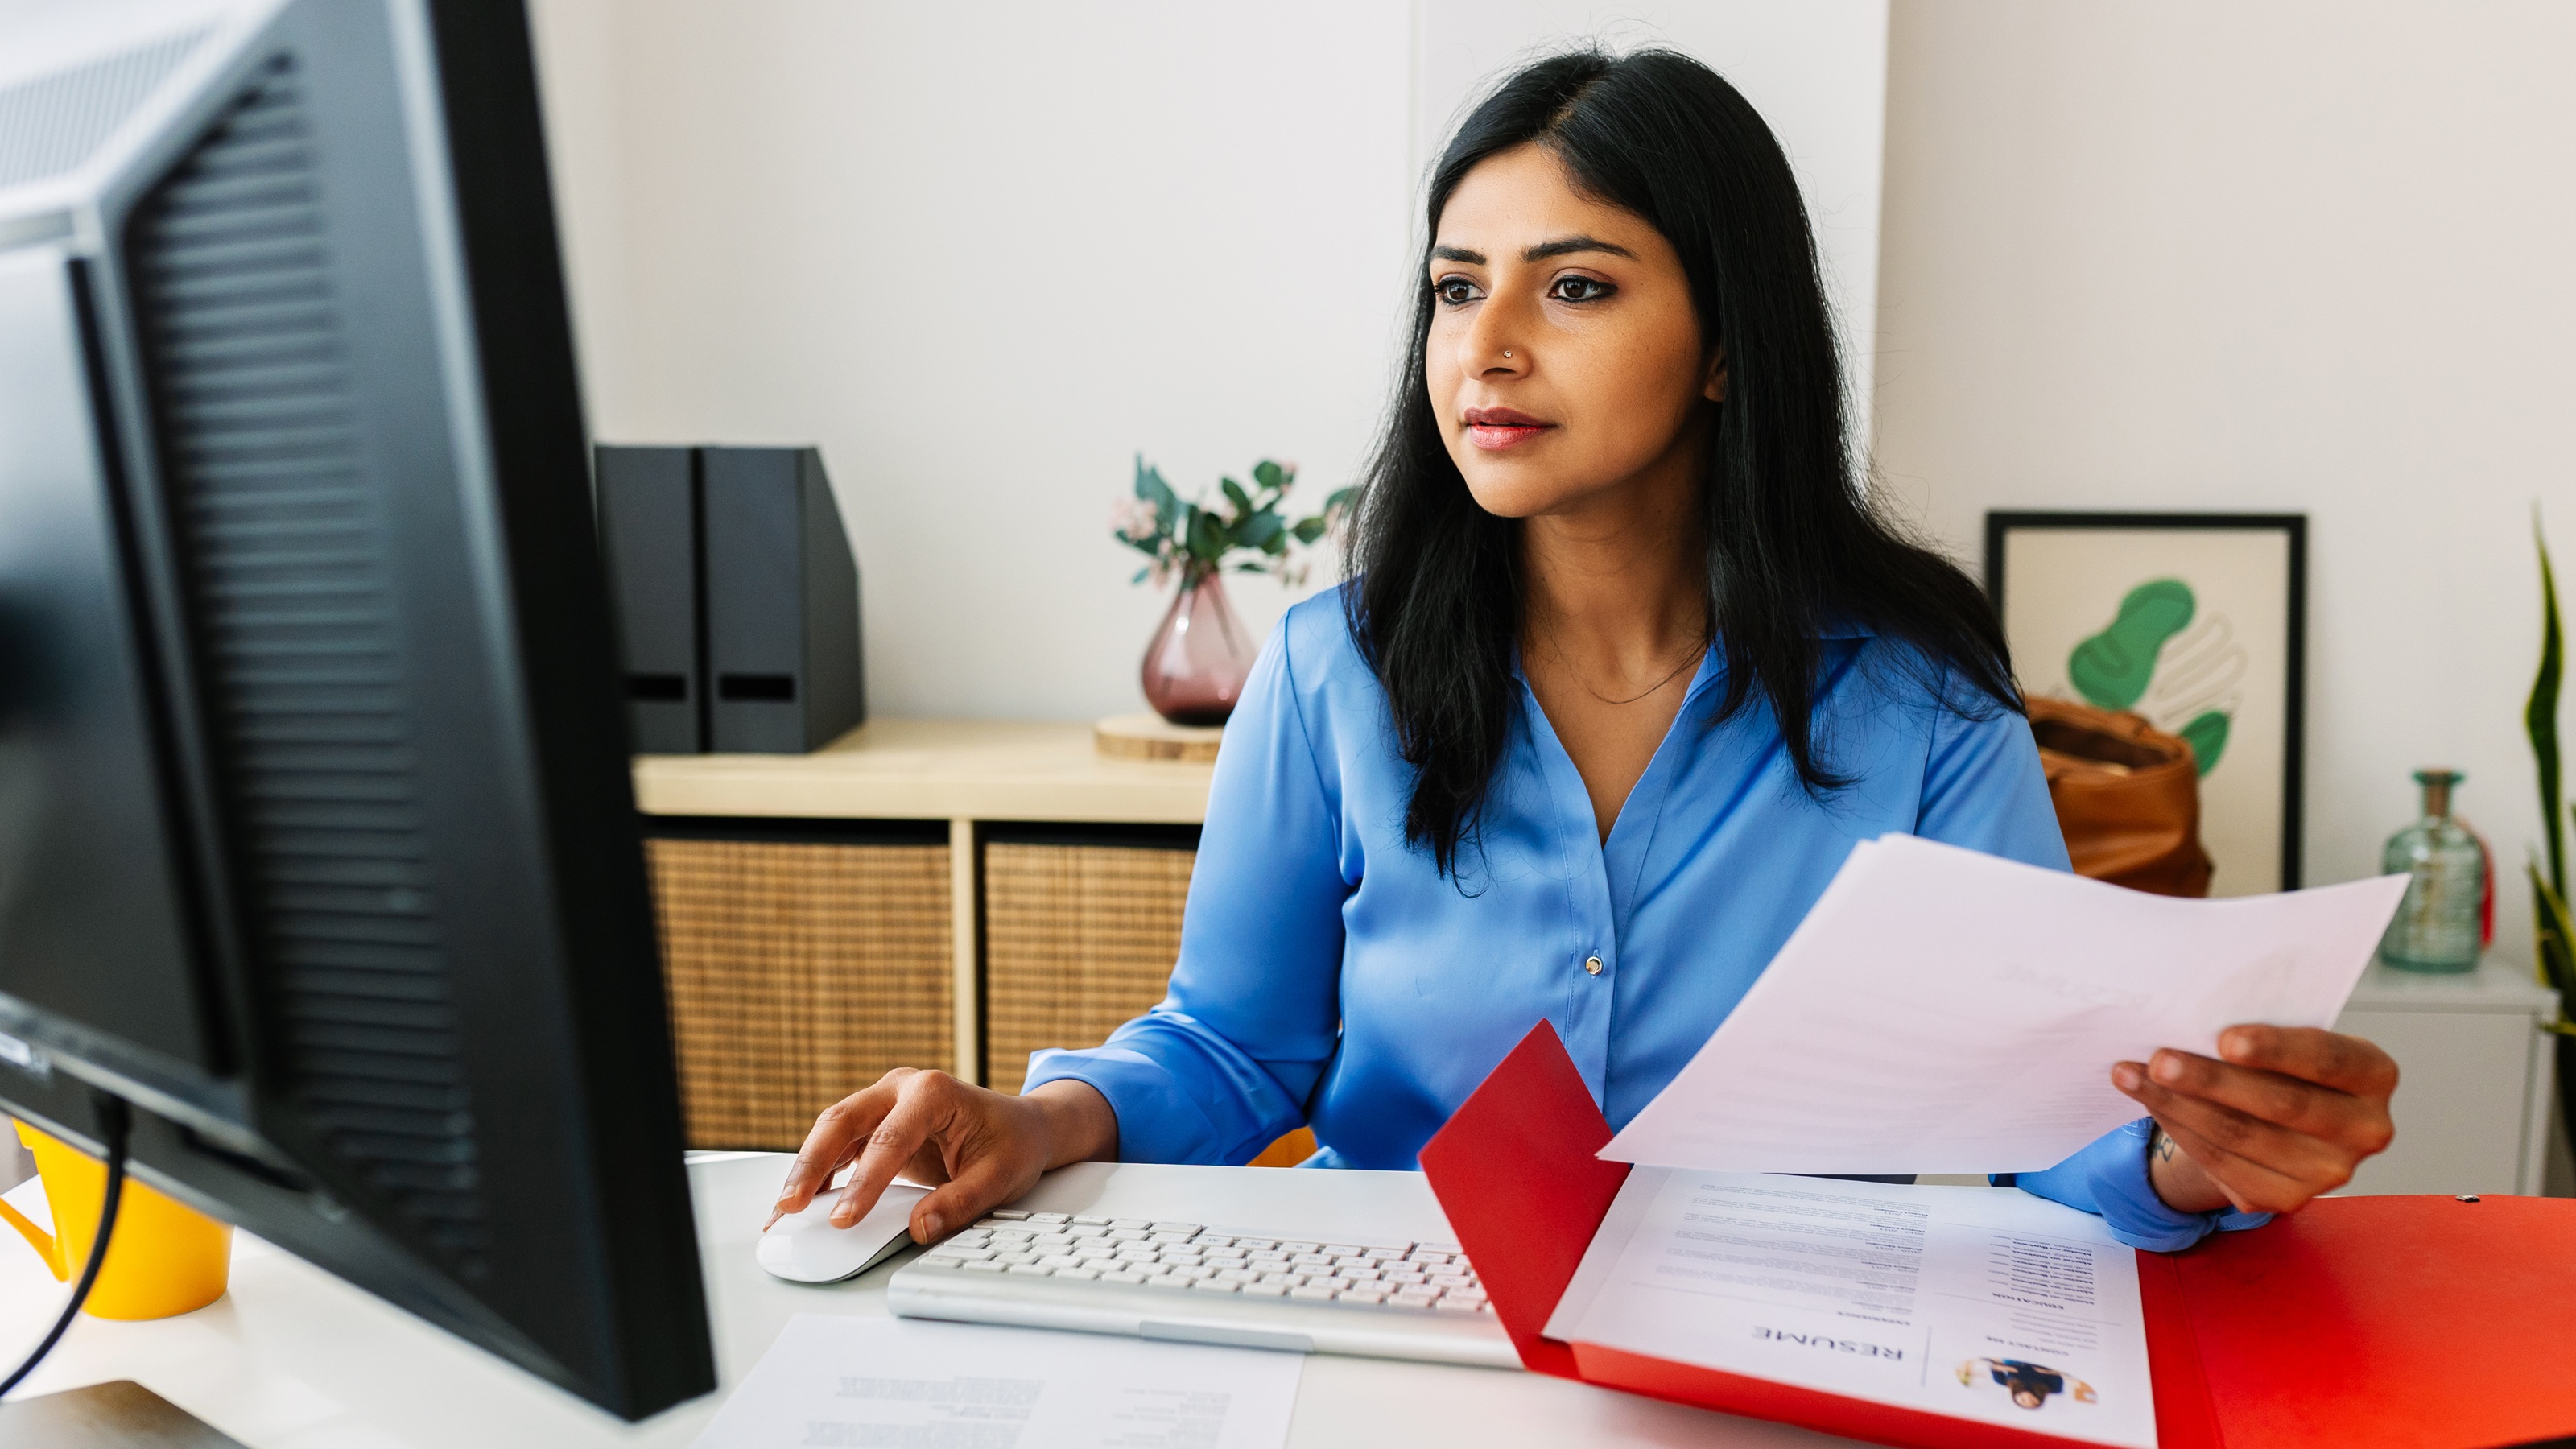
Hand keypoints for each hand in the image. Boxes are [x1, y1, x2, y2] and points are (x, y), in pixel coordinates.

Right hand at [765, 1070, 1118, 1242]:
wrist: (1023, 1126)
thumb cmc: (1013, 1143)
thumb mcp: (1000, 1177)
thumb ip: (960, 1203)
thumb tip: (920, 1228)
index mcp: (934, 1092)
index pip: (890, 1139)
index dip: (864, 1182)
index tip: (845, 1219)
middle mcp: (901, 1087)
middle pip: (843, 1121)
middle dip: (812, 1164)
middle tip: (791, 1206)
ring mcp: (885, 1101)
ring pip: (832, 1129)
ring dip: (807, 1168)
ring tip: (784, 1210)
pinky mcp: (876, 1122)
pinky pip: (840, 1144)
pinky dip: (819, 1171)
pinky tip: (804, 1201)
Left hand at [2112, 1024, 2396, 1215]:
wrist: (2279, 1119)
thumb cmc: (2283, 1063)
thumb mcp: (2290, 1040)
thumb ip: (2263, 1033)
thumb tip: (2190, 1021)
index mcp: (2374, 1075)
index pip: (2329, 1060)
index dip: (2277, 1049)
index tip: (2225, 1038)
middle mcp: (2365, 1129)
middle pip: (2280, 1104)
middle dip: (2212, 1080)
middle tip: (2159, 1059)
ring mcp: (2328, 1172)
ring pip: (2241, 1136)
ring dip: (2178, 1104)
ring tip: (2132, 1075)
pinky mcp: (2286, 1197)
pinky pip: (2222, 1162)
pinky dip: (2178, 1128)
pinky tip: (2148, 1101)